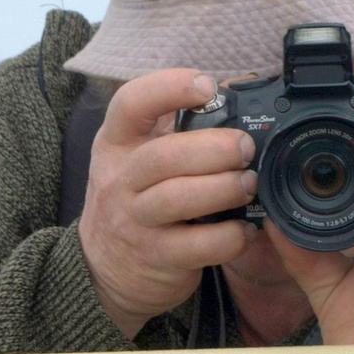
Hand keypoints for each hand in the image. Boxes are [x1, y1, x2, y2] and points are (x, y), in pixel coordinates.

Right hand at [77, 70, 258, 337]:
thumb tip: (237, 90)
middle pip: (163, 156)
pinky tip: (245, 228)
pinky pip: (198, 245)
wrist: (104, 267)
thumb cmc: (136, 199)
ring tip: (249, 184)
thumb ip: (178, 127)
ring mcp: (136, 221)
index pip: (130, 103)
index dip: (169, 88)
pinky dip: (229, 236)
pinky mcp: (157, 257)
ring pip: (177, 198)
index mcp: (117, 142)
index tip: (207, 86)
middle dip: (214, 148)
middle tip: (246, 148)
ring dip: (223, 188)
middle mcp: (120, 179)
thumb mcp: (139, 157)